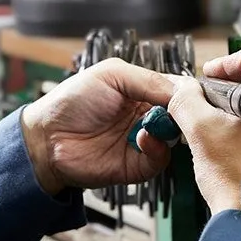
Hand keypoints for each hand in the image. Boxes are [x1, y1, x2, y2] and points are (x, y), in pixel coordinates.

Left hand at [21, 58, 176, 195]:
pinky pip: (159, 161)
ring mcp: (142, 141)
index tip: (193, 93)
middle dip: (185, 113)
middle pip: (181, 116)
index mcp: (142, 92)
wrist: (46, 137)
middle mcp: (146, 116)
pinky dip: (158, 150)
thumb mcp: (111, 75)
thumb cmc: (71, 101)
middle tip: (186, 110)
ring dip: (171, 131)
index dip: (185, 93)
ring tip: (159, 122)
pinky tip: (144, 138)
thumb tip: (181, 90)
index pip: (176, 91)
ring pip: (175, 139)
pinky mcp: (136, 165)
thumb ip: (147, 80)